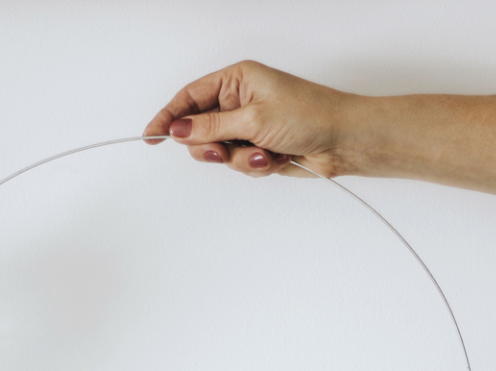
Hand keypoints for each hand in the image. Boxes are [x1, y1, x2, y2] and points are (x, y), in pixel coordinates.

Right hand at [143, 61, 359, 177]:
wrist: (345, 141)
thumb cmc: (310, 115)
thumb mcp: (253, 119)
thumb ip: (211, 127)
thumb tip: (178, 130)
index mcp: (237, 80)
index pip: (189, 97)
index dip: (168, 117)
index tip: (151, 135)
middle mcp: (240, 101)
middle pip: (198, 129)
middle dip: (209, 146)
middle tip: (220, 152)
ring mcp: (249, 126)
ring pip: (218, 151)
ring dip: (238, 159)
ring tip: (263, 154)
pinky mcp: (258, 148)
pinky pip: (239, 163)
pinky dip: (254, 165)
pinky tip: (275, 159)